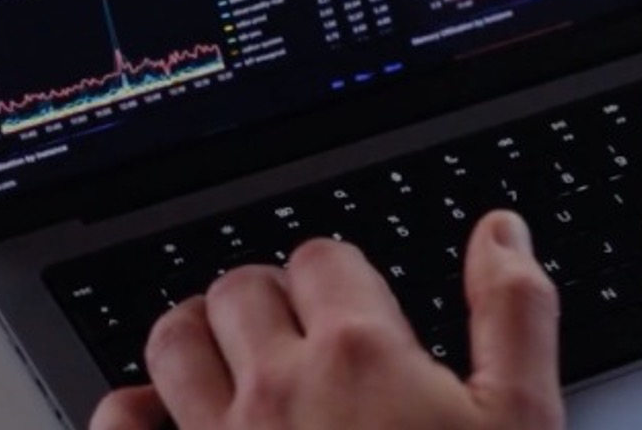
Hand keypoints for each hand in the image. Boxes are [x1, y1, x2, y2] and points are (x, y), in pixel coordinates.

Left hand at [91, 211, 561, 429]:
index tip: (353, 301)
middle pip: (241, 289)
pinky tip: (164, 419)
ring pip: (175, 342)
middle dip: (269, 295)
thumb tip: (502, 232)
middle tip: (296, 328)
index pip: (324, 259)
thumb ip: (514, 313)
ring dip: (199, 335)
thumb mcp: (521, 421)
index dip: (342, 273)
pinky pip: (120, 427)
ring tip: (231, 355)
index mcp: (361, 355)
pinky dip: (132, 412)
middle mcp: (276, 388)